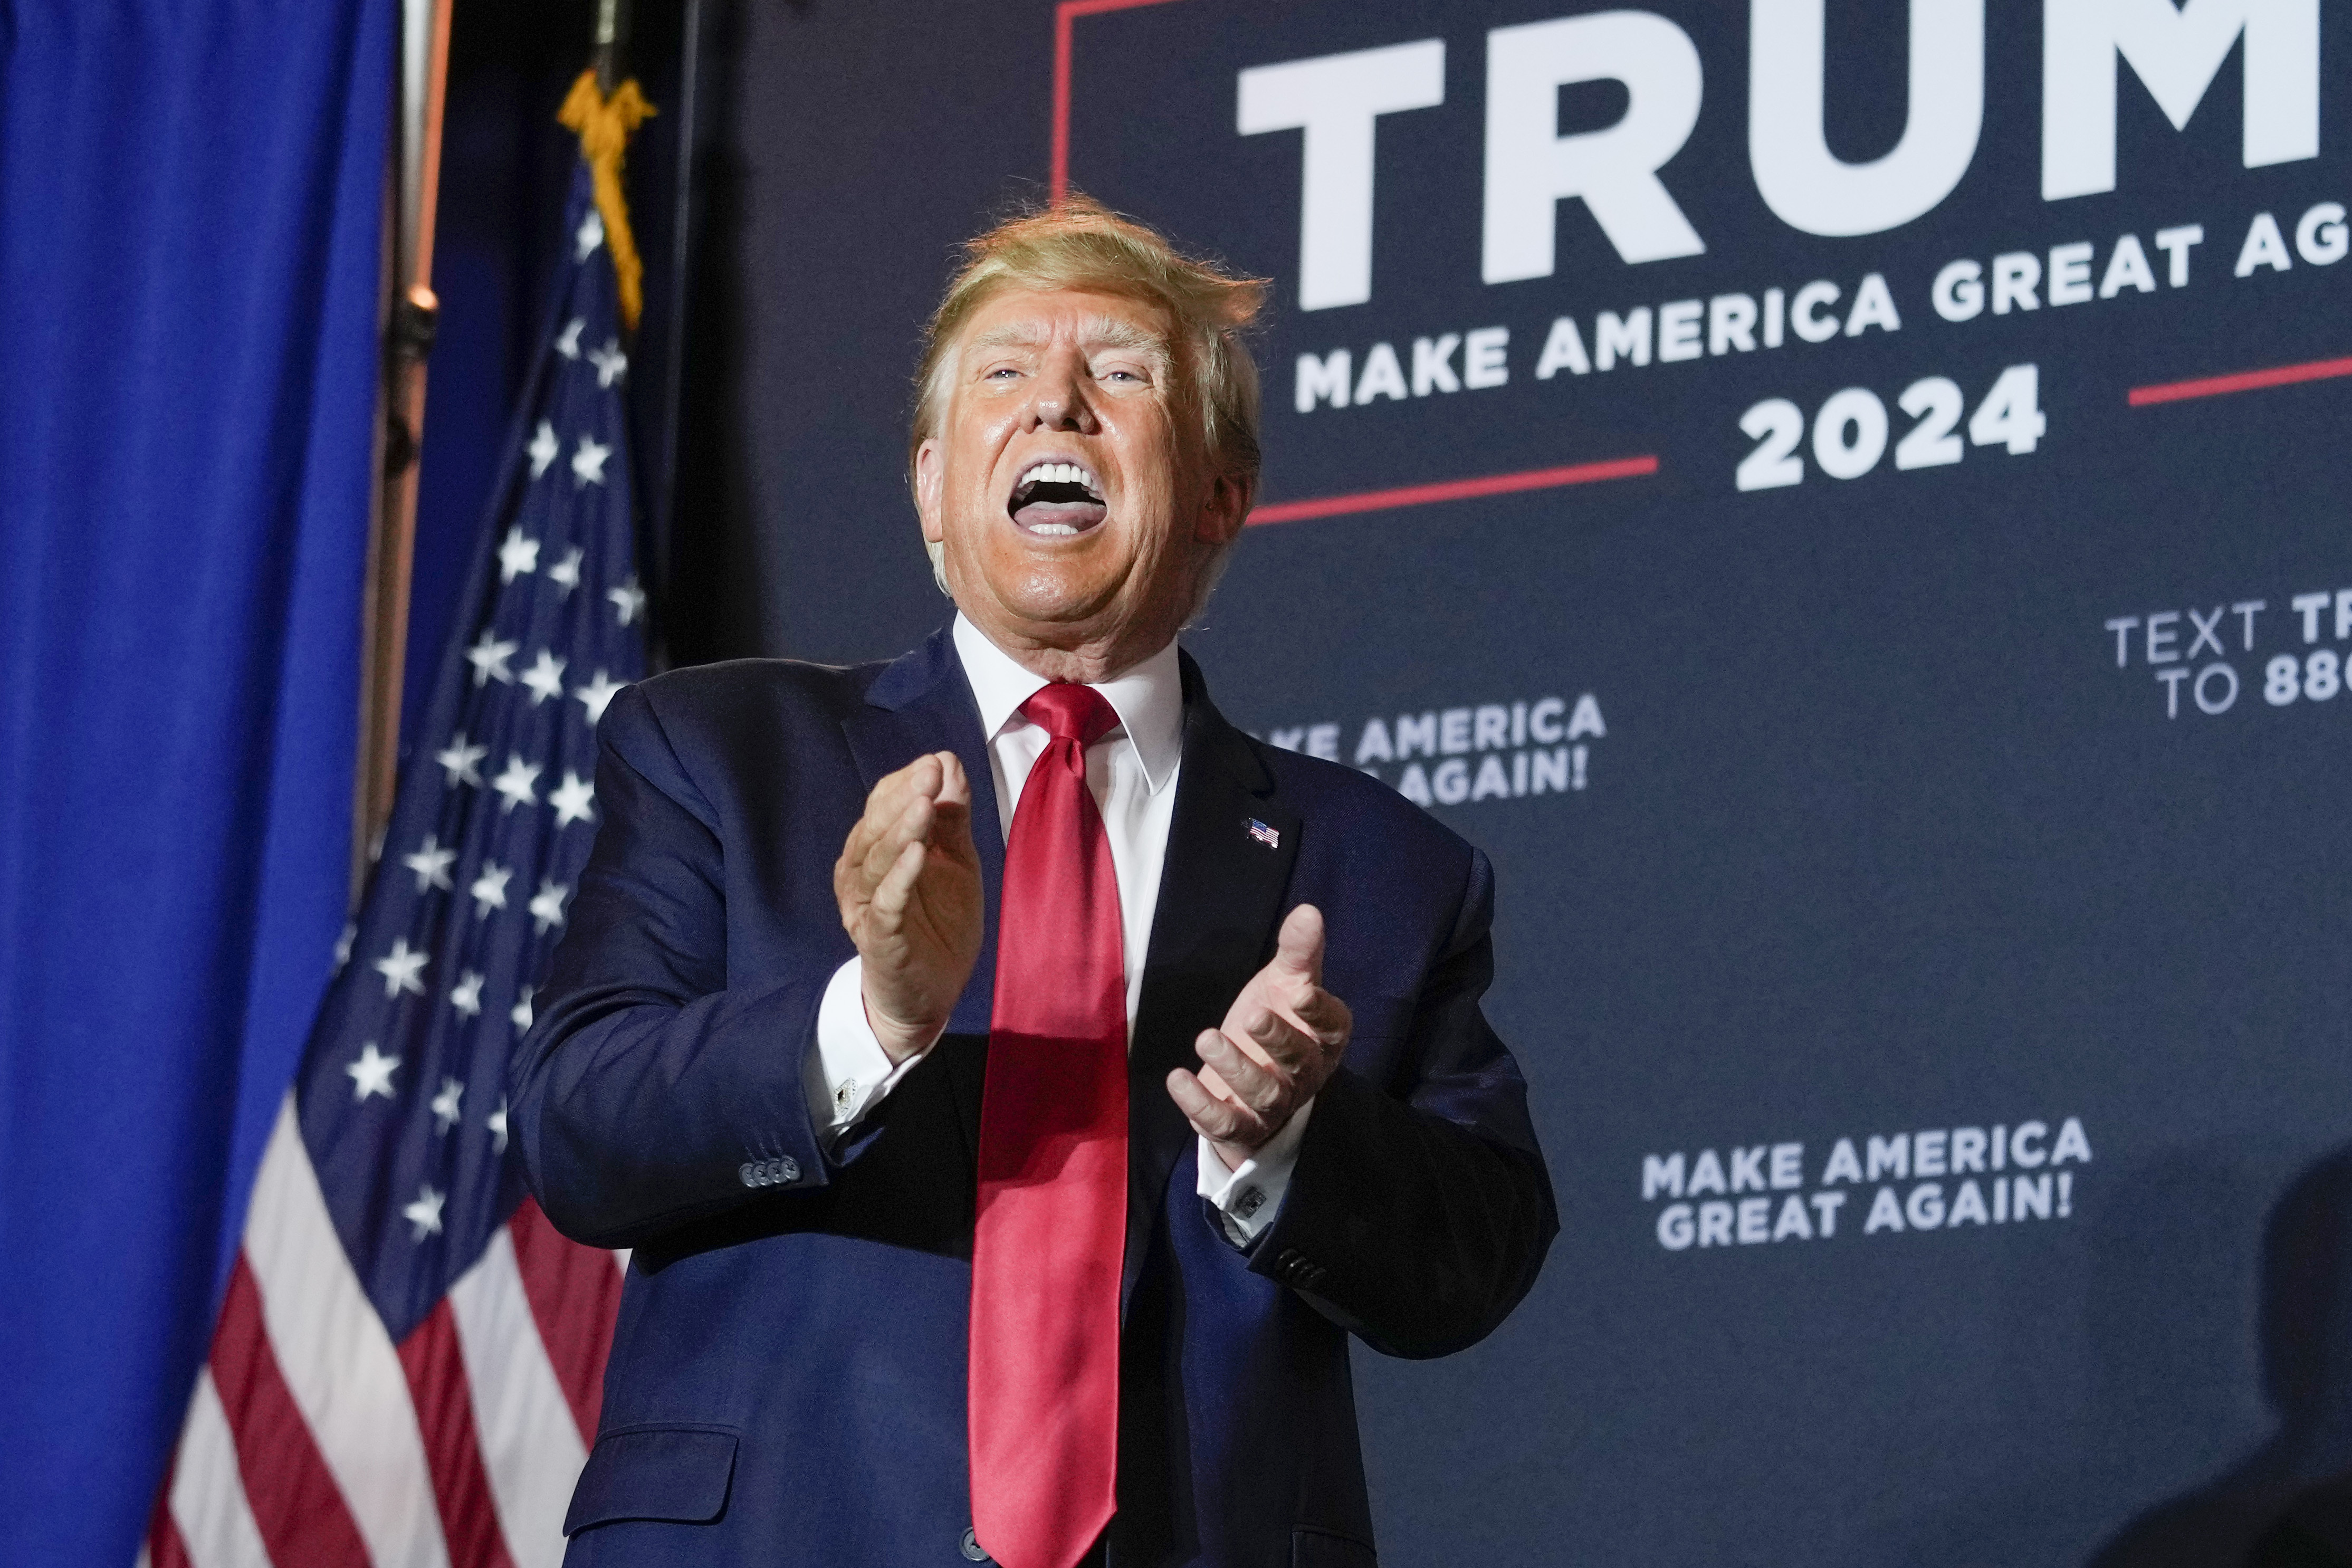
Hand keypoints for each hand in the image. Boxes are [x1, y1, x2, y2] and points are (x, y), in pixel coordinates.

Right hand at [833, 751, 984, 1062]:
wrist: (930, 994)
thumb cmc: (938, 923)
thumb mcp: (955, 862)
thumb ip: (952, 817)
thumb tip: (949, 762)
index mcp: (877, 850)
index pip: (883, 804)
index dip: (905, 782)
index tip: (936, 762)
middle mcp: (861, 873)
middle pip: (876, 827)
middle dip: (904, 797)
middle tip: (930, 772)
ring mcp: (867, 905)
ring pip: (877, 861)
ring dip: (901, 830)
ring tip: (924, 805)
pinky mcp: (878, 937)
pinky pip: (885, 904)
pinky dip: (900, 878)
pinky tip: (919, 855)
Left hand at [1167, 904, 1350, 1171]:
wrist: (1253, 1079)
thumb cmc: (1277, 1021)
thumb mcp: (1285, 982)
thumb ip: (1298, 951)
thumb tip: (1309, 910)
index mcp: (1322, 1037)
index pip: (1331, 1026)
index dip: (1318, 1012)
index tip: (1301, 992)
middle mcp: (1305, 1075)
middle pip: (1298, 1062)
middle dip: (1276, 1039)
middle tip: (1251, 1015)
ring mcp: (1274, 1105)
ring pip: (1263, 1094)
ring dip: (1234, 1068)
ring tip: (1206, 1038)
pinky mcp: (1241, 1127)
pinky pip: (1226, 1124)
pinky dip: (1200, 1105)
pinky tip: (1177, 1078)